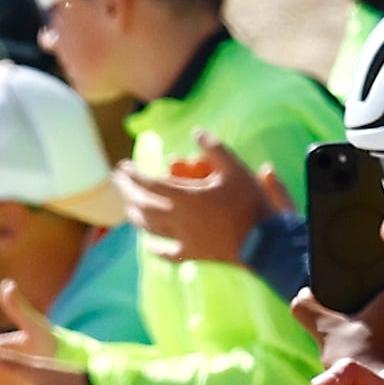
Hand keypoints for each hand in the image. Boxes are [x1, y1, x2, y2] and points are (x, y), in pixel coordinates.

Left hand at [113, 143, 266, 265]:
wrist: (266, 242)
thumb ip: (215, 148)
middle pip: (141, 206)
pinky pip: (166, 253)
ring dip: (135, 215)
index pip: (148, 185)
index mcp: (185, 198)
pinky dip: (154, 247)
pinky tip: (148, 245)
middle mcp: (178, 219)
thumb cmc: (251, 203)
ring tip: (128, 206)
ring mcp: (183, 239)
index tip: (122, 167)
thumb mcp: (236, 169)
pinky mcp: (192, 254)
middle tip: (117, 181)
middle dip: (126, 192)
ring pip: (149, 228)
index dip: (132, 175)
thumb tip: (196, 131)